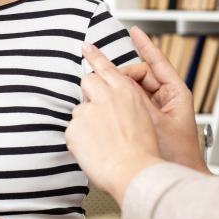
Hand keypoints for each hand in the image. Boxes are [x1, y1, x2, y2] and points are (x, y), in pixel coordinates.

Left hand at [66, 51, 164, 203]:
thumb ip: (126, 108)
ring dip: (87, 123)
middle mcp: (106, 96)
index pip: (106, 67)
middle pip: (88, 81)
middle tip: (96, 112)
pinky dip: (81, 141)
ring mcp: (88, 110)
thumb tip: (114, 111)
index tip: (85, 47)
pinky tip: (94, 152)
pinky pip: (73, 132)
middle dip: (90, 93)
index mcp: (126, 92)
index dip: (95, 56)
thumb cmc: (143, 153)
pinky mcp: (75, 127)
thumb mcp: (144, 120)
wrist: (133, 171)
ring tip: (101, 143)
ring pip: (80, 111)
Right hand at [109, 27, 205, 171]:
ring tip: (102, 90)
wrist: (173, 178)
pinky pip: (131, 103)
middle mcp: (167, 98)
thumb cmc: (175, 154)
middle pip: (140, 76)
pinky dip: (120, 101)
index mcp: (176, 93)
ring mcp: (157, 110)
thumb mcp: (153, 120)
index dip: (145, 46)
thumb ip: (136, 99)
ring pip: (133, 90)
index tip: (134, 31)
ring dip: (119, 88)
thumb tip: (119, 81)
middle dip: (122, 74)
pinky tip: (107, 104)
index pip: (157, 63)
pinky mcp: (147, 121)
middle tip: (102, 75)